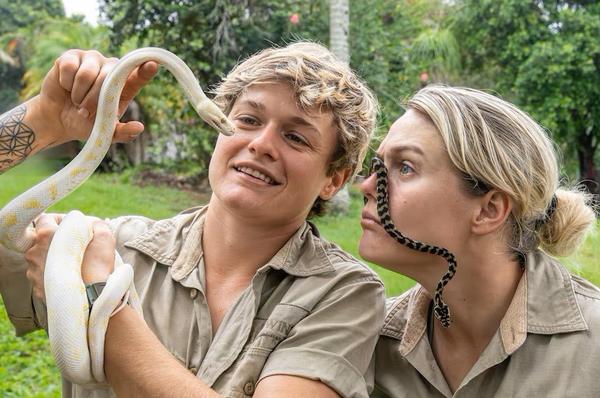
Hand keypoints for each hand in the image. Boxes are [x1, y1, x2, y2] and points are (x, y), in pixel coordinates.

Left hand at [24, 214, 114, 301]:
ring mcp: (33, 272)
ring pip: (41, 258)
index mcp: (46, 236)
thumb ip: (95, 225)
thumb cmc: (97, 267)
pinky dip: (54, 274)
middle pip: (40, 239)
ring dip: (54, 257)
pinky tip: (70, 277)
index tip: (72, 226)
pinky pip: (43, 275)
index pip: (44, 218)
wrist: (93, 301)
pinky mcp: (37, 288)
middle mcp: (33, 253)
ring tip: (74, 263)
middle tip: (74, 244)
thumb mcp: (104, 237)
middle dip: (56, 240)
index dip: (59, 220)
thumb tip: (92, 225)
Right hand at [34, 49, 157, 144]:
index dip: (145, 70)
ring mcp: (92, 59)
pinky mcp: (72, 55)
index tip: (153, 65)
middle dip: (93, 99)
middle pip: (106, 78)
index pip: (138, 76)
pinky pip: (69, 67)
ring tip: (77, 99)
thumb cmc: (86, 123)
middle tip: (85, 112)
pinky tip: (66, 86)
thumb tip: (139, 128)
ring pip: (86, 74)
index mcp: (124, 85)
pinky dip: (65, 83)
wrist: (58, 118)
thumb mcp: (106, 132)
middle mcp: (111, 68)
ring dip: (78, 93)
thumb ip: (123, 132)